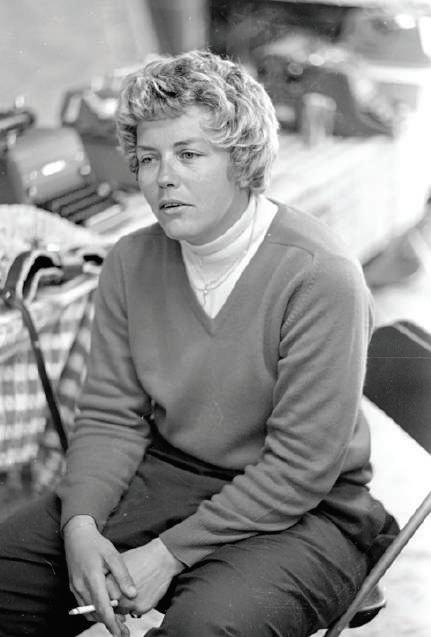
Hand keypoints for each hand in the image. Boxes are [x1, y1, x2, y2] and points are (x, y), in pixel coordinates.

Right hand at [64, 515, 135, 636]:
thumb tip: (133, 594)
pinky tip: (105, 611)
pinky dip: (94, 611)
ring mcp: (75, 588)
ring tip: (118, 623)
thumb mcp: (113, 555)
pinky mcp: (74, 587)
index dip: (111, 622)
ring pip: (88, 611)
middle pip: (95, 613)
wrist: (77, 536)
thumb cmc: (97, 544)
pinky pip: (84, 606)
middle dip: (109, 624)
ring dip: (102, 619)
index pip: (102, 606)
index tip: (120, 632)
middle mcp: (81, 586)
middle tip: (123, 632)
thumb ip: (123, 575)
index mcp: (92, 578)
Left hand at [108, 538, 183, 616]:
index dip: (106, 595)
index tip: (111, 592)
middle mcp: (117, 597)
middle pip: (112, 606)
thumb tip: (103, 586)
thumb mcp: (118, 564)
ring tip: (136, 589)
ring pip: (124, 611)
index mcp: (108, 585)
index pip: (101, 598)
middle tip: (125, 591)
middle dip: (117, 601)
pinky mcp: (141, 608)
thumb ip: (109, 578)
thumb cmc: (141, 558)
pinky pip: (136, 611)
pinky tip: (143, 591)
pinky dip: (139, 604)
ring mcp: (129, 604)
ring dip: (127, 604)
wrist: (160, 559)